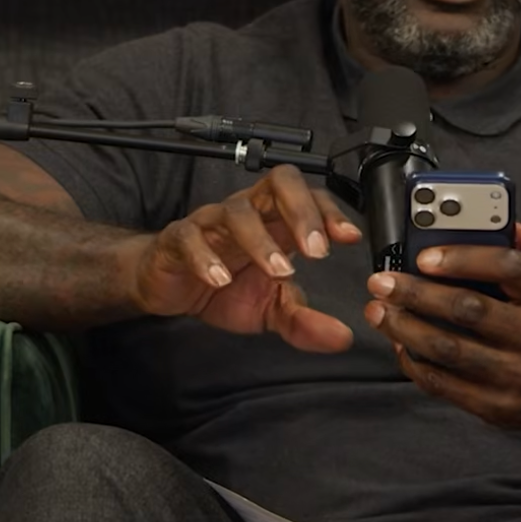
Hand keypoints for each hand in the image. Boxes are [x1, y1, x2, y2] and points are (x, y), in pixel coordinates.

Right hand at [126, 165, 362, 351]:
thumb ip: (303, 320)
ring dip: (261, 240)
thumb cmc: (223, 287)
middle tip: (317, 249)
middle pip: (279, 184)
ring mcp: (211, 223)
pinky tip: (220, 280)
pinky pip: (190, 237)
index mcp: (275, 221)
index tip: (350, 237)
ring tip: (279, 271)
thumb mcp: (269, 308)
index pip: (309, 197)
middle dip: (302, 211)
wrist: (170, 290)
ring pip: (236, 211)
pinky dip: (206, 257)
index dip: (330, 211)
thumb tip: (341, 338)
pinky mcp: (178, 239)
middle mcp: (247, 213)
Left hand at [363, 221, 520, 431]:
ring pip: (449, 349)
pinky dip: (414, 363)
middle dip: (416, 293)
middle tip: (381, 282)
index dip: (462, 258)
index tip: (423, 256)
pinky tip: (399, 345)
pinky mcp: (497, 406)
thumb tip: (515, 222)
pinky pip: (444, 384)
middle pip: (468, 309)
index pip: (508, 266)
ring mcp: (518, 375)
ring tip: (379, 311)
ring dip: (404, 328)